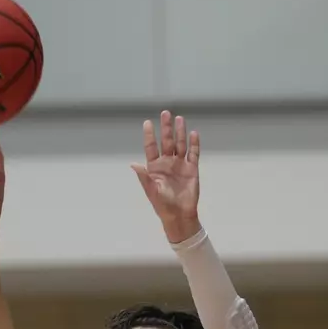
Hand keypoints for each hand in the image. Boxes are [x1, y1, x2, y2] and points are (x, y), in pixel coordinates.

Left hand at [130, 111, 200, 244]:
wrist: (180, 215)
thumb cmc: (163, 204)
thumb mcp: (151, 190)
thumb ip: (144, 177)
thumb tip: (133, 164)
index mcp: (155, 167)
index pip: (151, 147)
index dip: (150, 135)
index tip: (148, 122)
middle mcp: (167, 162)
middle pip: (167, 141)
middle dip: (166, 128)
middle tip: (166, 113)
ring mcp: (180, 164)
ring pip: (180, 144)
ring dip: (180, 132)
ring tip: (179, 118)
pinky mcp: (192, 169)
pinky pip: (193, 154)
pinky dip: (194, 144)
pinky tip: (193, 134)